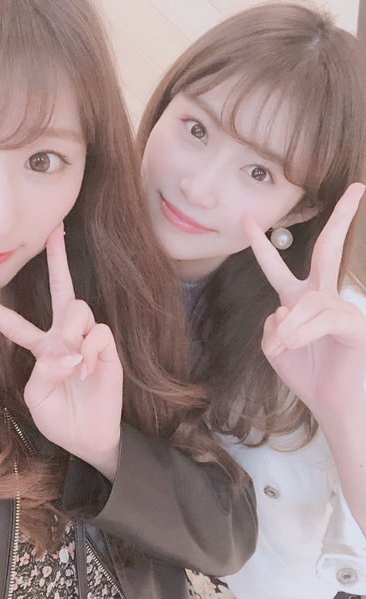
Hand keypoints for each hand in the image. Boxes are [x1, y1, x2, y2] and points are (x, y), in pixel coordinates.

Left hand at [0, 226, 122, 479]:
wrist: (88, 438)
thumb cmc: (59, 417)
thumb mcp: (36, 397)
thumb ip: (43, 371)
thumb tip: (66, 351)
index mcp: (41, 348)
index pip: (14, 323)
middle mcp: (65, 337)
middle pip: (61, 290)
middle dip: (59, 260)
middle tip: (57, 230)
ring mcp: (87, 341)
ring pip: (78, 308)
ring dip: (71, 332)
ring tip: (74, 363)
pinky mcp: (108, 350)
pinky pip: (98, 333)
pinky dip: (90, 350)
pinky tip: (87, 369)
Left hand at [242, 183, 365, 419]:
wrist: (332, 404)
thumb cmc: (308, 375)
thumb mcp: (276, 348)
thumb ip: (272, 325)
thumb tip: (283, 308)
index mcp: (299, 301)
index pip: (277, 267)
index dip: (261, 245)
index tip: (247, 219)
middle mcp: (322, 297)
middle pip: (329, 249)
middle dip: (342, 218)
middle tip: (357, 188)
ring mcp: (342, 306)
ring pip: (305, 301)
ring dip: (289, 328)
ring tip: (286, 348)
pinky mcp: (355, 322)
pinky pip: (321, 316)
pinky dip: (302, 332)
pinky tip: (296, 345)